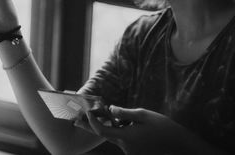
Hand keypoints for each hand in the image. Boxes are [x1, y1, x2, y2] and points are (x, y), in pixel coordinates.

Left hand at [75, 106, 190, 154]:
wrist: (182, 147)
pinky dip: (122, 133)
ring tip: (120, 116)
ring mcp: (131, 153)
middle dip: (91, 127)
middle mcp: (126, 148)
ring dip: (113, 128)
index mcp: (127, 137)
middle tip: (77, 121)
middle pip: (104, 136)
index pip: (102, 131)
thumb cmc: (164, 129)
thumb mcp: (144, 115)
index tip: (87, 112)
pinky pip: (124, 142)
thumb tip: (110, 109)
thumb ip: (125, 113)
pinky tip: (133, 127)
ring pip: (116, 138)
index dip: (91, 122)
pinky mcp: (136, 154)